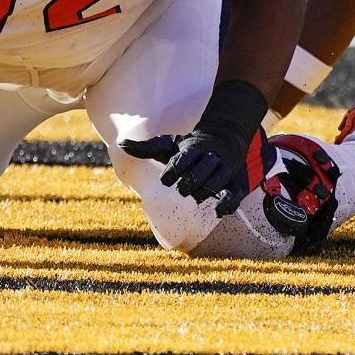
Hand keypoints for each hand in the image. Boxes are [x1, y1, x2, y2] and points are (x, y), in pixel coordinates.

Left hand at [120, 126, 262, 215]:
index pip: (184, 158)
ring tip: (195, 198)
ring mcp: (223, 172)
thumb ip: (145, 149)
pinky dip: (228, 203)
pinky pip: (234, 195)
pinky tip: (218, 212)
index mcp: (192, 149)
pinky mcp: (234, 185)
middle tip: (180, 190)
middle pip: (202, 168)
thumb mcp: (167, 146)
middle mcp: (209, 159)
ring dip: (206, 190)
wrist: (221, 142)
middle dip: (191, 179)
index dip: (175, 168)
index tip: (164, 180)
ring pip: (218, 180)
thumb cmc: (187, 149)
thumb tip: (120, 144)